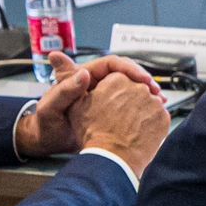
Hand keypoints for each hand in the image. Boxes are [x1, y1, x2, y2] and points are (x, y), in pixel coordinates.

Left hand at [15, 53, 166, 163]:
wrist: (46, 142)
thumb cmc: (45, 124)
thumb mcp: (51, 107)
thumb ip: (65, 89)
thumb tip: (84, 73)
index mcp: (83, 76)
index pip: (112, 63)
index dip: (129, 68)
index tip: (141, 78)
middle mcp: (96, 84)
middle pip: (126, 74)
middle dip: (144, 79)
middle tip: (155, 90)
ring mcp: (105, 97)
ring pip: (131, 88)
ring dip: (147, 93)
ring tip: (159, 101)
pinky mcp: (110, 111)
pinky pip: (131, 103)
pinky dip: (144, 106)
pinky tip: (154, 112)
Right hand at [76, 69, 169, 173]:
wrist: (112, 157)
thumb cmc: (94, 134)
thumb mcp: (78, 106)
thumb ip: (83, 88)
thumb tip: (85, 78)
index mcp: (117, 79)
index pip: (120, 80)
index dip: (115, 94)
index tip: (113, 105)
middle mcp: (138, 86)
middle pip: (136, 90)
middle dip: (130, 102)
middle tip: (121, 119)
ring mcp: (154, 101)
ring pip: (149, 103)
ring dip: (142, 112)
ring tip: (130, 128)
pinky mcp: (164, 117)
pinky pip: (159, 117)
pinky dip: (152, 124)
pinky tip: (140, 133)